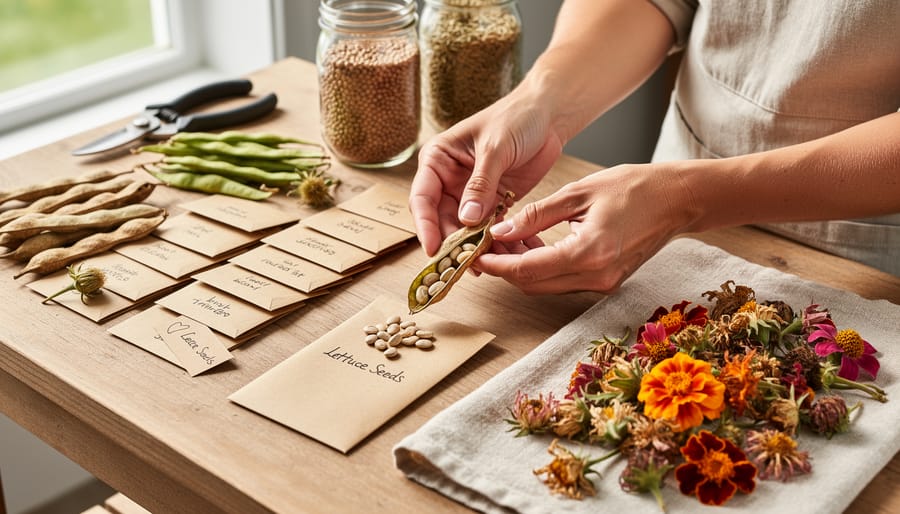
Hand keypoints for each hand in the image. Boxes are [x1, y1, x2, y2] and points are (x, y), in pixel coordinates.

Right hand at [409, 88, 563, 255]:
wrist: (548, 114)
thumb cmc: (516, 118)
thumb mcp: (495, 149)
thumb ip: (481, 184)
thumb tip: (466, 219)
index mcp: (438, 159)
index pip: (423, 198)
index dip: (425, 226)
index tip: (434, 249)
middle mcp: (449, 179)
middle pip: (442, 219)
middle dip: (453, 243)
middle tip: (462, 265)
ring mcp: (471, 193)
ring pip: (466, 229)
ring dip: (476, 247)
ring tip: (488, 265)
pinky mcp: (494, 201)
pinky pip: (489, 227)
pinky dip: (497, 241)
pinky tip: (507, 256)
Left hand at [475, 163, 696, 293]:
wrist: (680, 200)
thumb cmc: (635, 187)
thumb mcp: (578, 192)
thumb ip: (536, 214)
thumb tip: (500, 230)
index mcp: (589, 254)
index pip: (528, 270)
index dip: (496, 264)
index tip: (474, 254)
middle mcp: (596, 278)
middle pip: (533, 285)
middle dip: (504, 267)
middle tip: (485, 244)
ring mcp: (604, 284)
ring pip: (546, 286)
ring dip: (522, 268)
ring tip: (505, 240)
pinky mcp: (607, 282)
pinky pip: (563, 281)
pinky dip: (542, 267)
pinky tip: (531, 244)